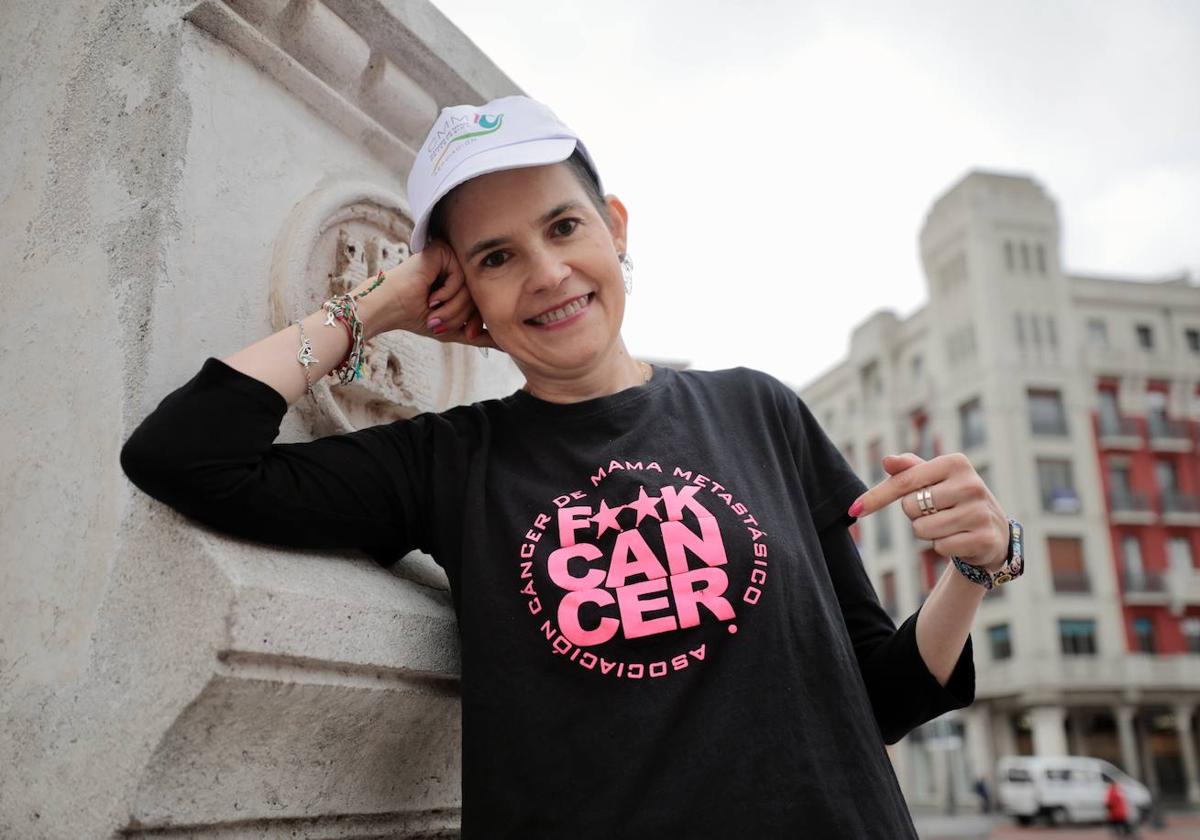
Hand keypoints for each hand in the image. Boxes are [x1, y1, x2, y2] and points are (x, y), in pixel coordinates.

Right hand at [356, 239, 494, 348]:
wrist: (388, 308)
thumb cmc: (414, 317)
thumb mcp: (452, 329)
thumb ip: (478, 334)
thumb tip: (505, 344)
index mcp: (461, 281)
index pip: (483, 300)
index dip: (478, 320)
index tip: (467, 334)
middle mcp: (458, 266)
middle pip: (479, 294)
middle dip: (462, 315)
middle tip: (440, 323)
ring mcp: (450, 256)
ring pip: (471, 286)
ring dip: (453, 306)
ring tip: (433, 310)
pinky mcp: (442, 251)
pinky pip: (461, 275)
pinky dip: (447, 292)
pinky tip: (431, 295)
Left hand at [847, 452, 1008, 572]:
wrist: (994, 530)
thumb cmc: (954, 499)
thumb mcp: (934, 479)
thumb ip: (908, 469)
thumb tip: (887, 460)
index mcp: (955, 463)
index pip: (903, 481)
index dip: (876, 497)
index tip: (854, 510)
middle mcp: (971, 483)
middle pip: (910, 507)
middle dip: (915, 514)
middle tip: (937, 511)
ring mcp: (980, 511)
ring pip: (922, 529)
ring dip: (928, 532)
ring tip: (949, 525)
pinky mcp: (984, 538)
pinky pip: (940, 547)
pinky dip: (942, 546)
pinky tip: (960, 539)